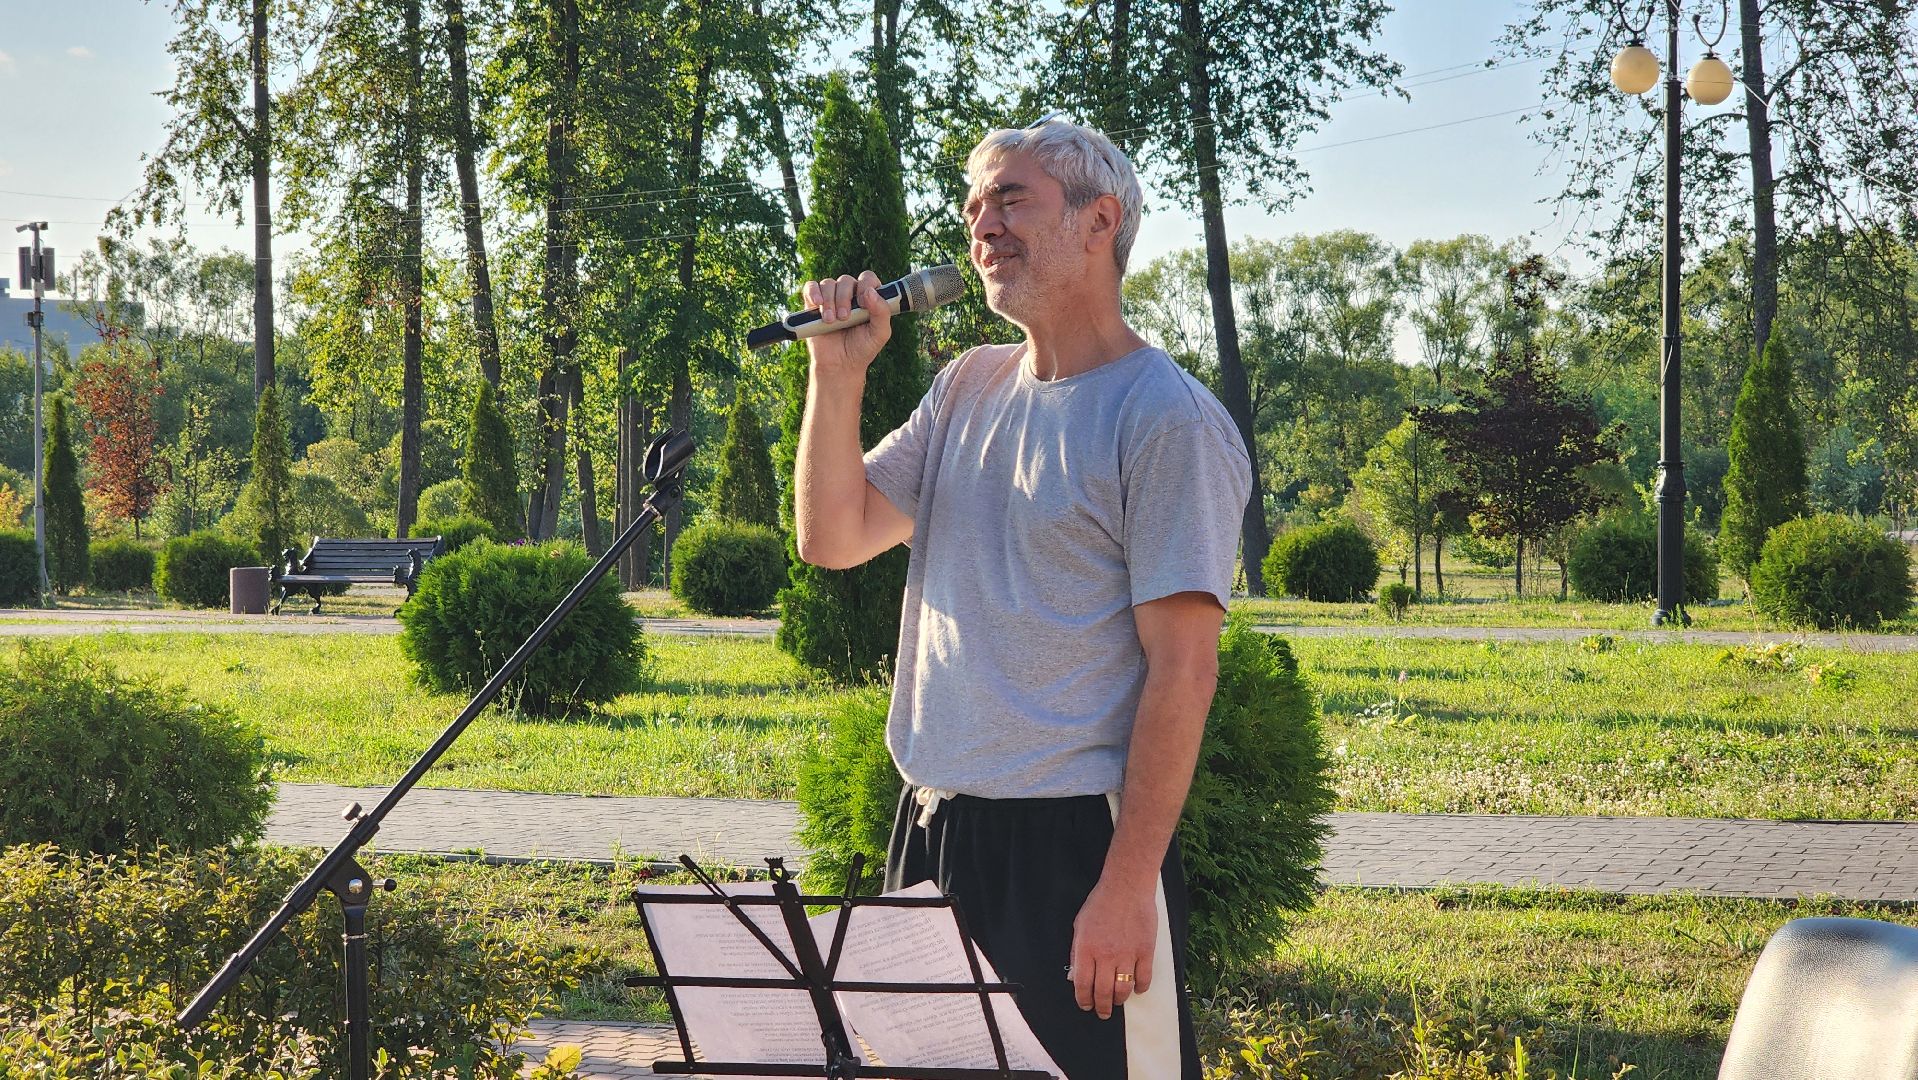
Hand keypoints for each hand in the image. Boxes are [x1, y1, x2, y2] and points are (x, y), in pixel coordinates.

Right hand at [802, 270, 891, 379]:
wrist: (839, 364)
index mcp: (869, 297)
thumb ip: (882, 312)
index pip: (867, 278)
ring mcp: (831, 297)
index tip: (862, 303)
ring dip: (829, 301)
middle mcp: (850, 294)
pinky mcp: (813, 304)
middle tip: (844, 318)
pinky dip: (813, 292)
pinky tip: (817, 303)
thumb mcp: (879, 334)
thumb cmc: (862, 348)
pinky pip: (811, 287)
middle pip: (846, 280)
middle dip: (844, 298)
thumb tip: (870, 291)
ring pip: (828, 284)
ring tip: (830, 321)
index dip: (865, 286)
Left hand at [1069, 877, 1156, 1019]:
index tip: (1086, 1005)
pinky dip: (1140, 988)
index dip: (1083, 1000)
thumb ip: (1076, 953)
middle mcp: (1106, 955)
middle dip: (1102, 1007)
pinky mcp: (1145, 951)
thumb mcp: (1079, 926)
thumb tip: (1074, 977)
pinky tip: (1137, 988)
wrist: (1126, 887)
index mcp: (1086, 949)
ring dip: (1119, 1000)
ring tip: (1117, 1002)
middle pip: (1103, 992)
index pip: (1082, 985)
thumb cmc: (1100, 904)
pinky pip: (1144, 978)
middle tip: (1103, 1012)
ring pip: (1123, 990)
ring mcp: (1127, 954)